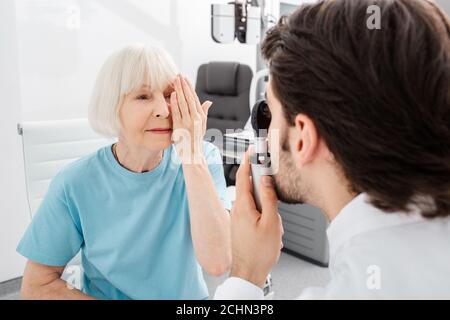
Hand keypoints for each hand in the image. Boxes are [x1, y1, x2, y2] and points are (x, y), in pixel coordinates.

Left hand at [170, 75, 212, 163]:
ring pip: (184, 103)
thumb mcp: (203, 126)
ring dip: (179, 91)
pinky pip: (177, 112)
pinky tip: (172, 95)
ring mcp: (188, 122)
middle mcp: (196, 118)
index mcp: (201, 116)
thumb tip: (209, 102)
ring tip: (175, 81)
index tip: (185, 79)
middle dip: (184, 85)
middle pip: (189, 98)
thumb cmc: (196, 141)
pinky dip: (175, 103)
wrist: (193, 155)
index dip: (190, 87)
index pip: (195, 98)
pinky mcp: (181, 127)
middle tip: (179, 75)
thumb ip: (204, 113)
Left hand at [230, 148, 283, 287]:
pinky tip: (271, 234)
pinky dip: (265, 220)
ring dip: (268, 213)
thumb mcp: (271, 223)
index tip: (251, 150)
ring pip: (256, 205)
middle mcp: (237, 210)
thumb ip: (269, 199)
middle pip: (251, 191)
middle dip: (266, 196)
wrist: (248, 273)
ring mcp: (238, 219)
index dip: (247, 161)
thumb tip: (266, 181)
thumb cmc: (258, 252)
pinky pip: (254, 215)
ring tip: (274, 230)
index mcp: (243, 206)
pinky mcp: (241, 226)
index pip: (242, 176)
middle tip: (275, 210)